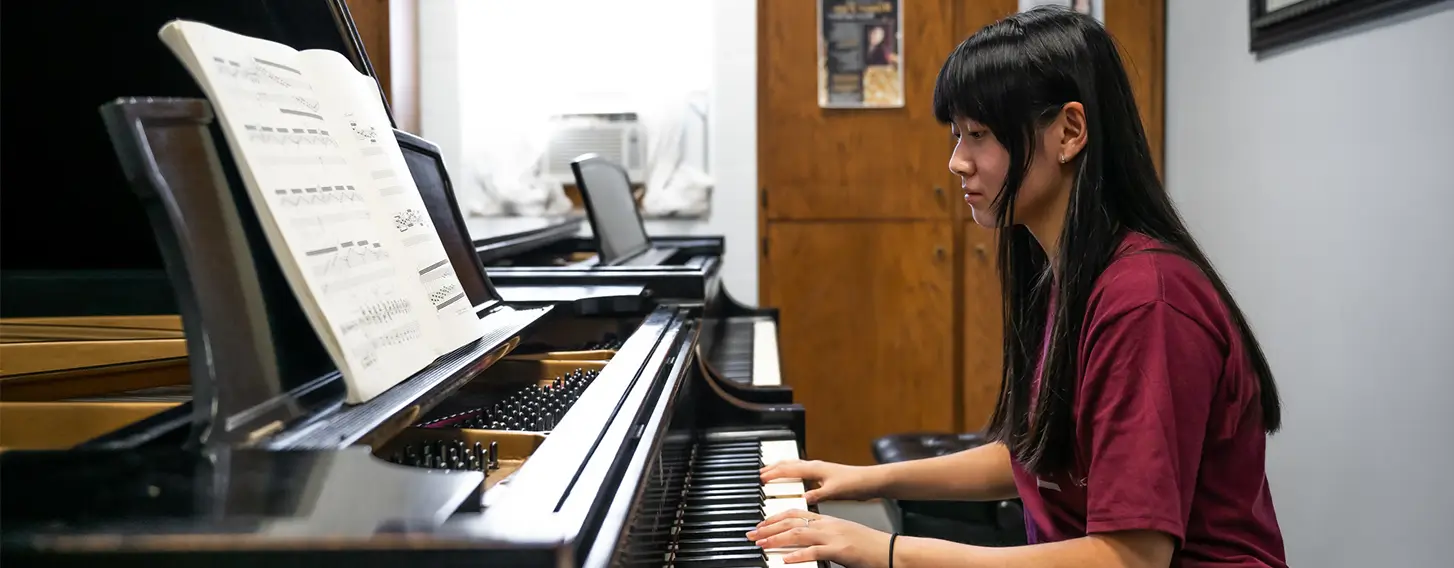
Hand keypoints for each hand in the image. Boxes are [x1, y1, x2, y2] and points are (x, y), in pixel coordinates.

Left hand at [746, 508, 891, 566]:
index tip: (760, 525)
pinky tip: (785, 559)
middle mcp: (827, 524)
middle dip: (768, 528)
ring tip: (762, 544)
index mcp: (827, 520)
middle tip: (752, 534)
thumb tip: (804, 543)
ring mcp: (833, 536)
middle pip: (792, 521)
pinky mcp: (840, 550)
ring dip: (777, 539)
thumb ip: (822, 537)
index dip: (775, 518)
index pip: (795, 513)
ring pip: (798, 534)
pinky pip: (814, 552)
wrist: (889, 549)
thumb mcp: (841, 536)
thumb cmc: (868, 546)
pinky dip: (798, 555)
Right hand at [760, 459, 883, 503]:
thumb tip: (802, 498)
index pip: (789, 469)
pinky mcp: (824, 475)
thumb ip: (817, 495)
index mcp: (815, 469)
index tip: (761, 477)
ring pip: (795, 465)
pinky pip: (803, 471)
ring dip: (782, 468)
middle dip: (774, 467)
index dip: (774, 473)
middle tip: (761, 472)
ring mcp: (820, 469)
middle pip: (789, 464)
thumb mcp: (834, 492)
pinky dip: (793, 473)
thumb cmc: (854, 484)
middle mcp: (816, 466)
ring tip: (772, 472)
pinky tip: (794, 479)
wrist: (870, 481)